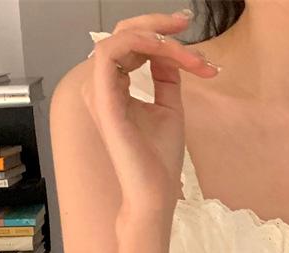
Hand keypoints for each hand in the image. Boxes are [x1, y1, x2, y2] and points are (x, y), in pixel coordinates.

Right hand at [83, 10, 220, 216]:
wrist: (154, 193)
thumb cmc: (159, 160)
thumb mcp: (169, 107)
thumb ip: (166, 77)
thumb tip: (170, 52)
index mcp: (115, 86)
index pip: (132, 44)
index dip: (159, 32)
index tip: (189, 33)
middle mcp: (103, 84)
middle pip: (124, 33)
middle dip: (158, 25)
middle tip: (186, 23)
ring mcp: (99, 91)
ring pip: (121, 38)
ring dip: (157, 38)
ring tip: (188, 54)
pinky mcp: (103, 99)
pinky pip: (111, 53)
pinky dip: (140, 44)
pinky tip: (165, 51)